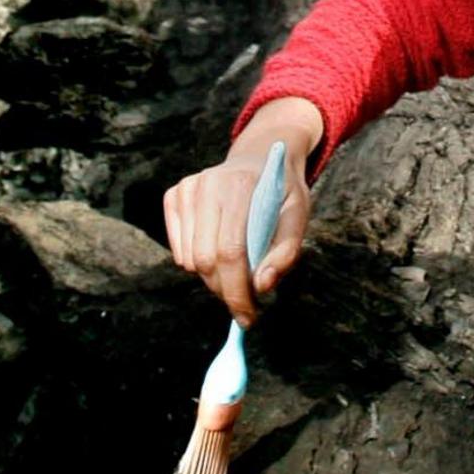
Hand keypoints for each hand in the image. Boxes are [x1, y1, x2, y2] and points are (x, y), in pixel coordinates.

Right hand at [161, 98, 323, 323]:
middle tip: (245, 304)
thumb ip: (285, 252)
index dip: (237, 291)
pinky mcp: (175, 195)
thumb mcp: (298, 216)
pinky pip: (179, 251)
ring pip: (190, 260)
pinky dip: (197, 264)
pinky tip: (218, 250)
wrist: (260, 155)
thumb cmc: (281, 192)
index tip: (248, 318)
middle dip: (225, 291)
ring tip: (237, 270)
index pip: (231, 252)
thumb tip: (261, 287)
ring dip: (213, 279)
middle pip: (207, 260)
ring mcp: (187, 188)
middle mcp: (207, 183)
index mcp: (241, 186)